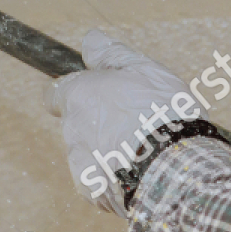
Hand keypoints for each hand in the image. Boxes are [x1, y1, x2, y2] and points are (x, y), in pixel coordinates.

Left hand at [45, 29, 192, 216]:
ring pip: (88, 153)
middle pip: (76, 124)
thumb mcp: (143, 70)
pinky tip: (142, 172)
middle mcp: (71, 129)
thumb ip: (111, 55)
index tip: (99, 98)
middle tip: (135, 124)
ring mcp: (79, 163)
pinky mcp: (91, 192)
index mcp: (78, 96)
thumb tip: (90, 40)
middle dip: (98, 124)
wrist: (174, 169)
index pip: (56, 93)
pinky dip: (115, 177)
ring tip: (145, 151)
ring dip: (108, 151)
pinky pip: (100, 180)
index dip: (76, 94)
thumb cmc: (161, 113)